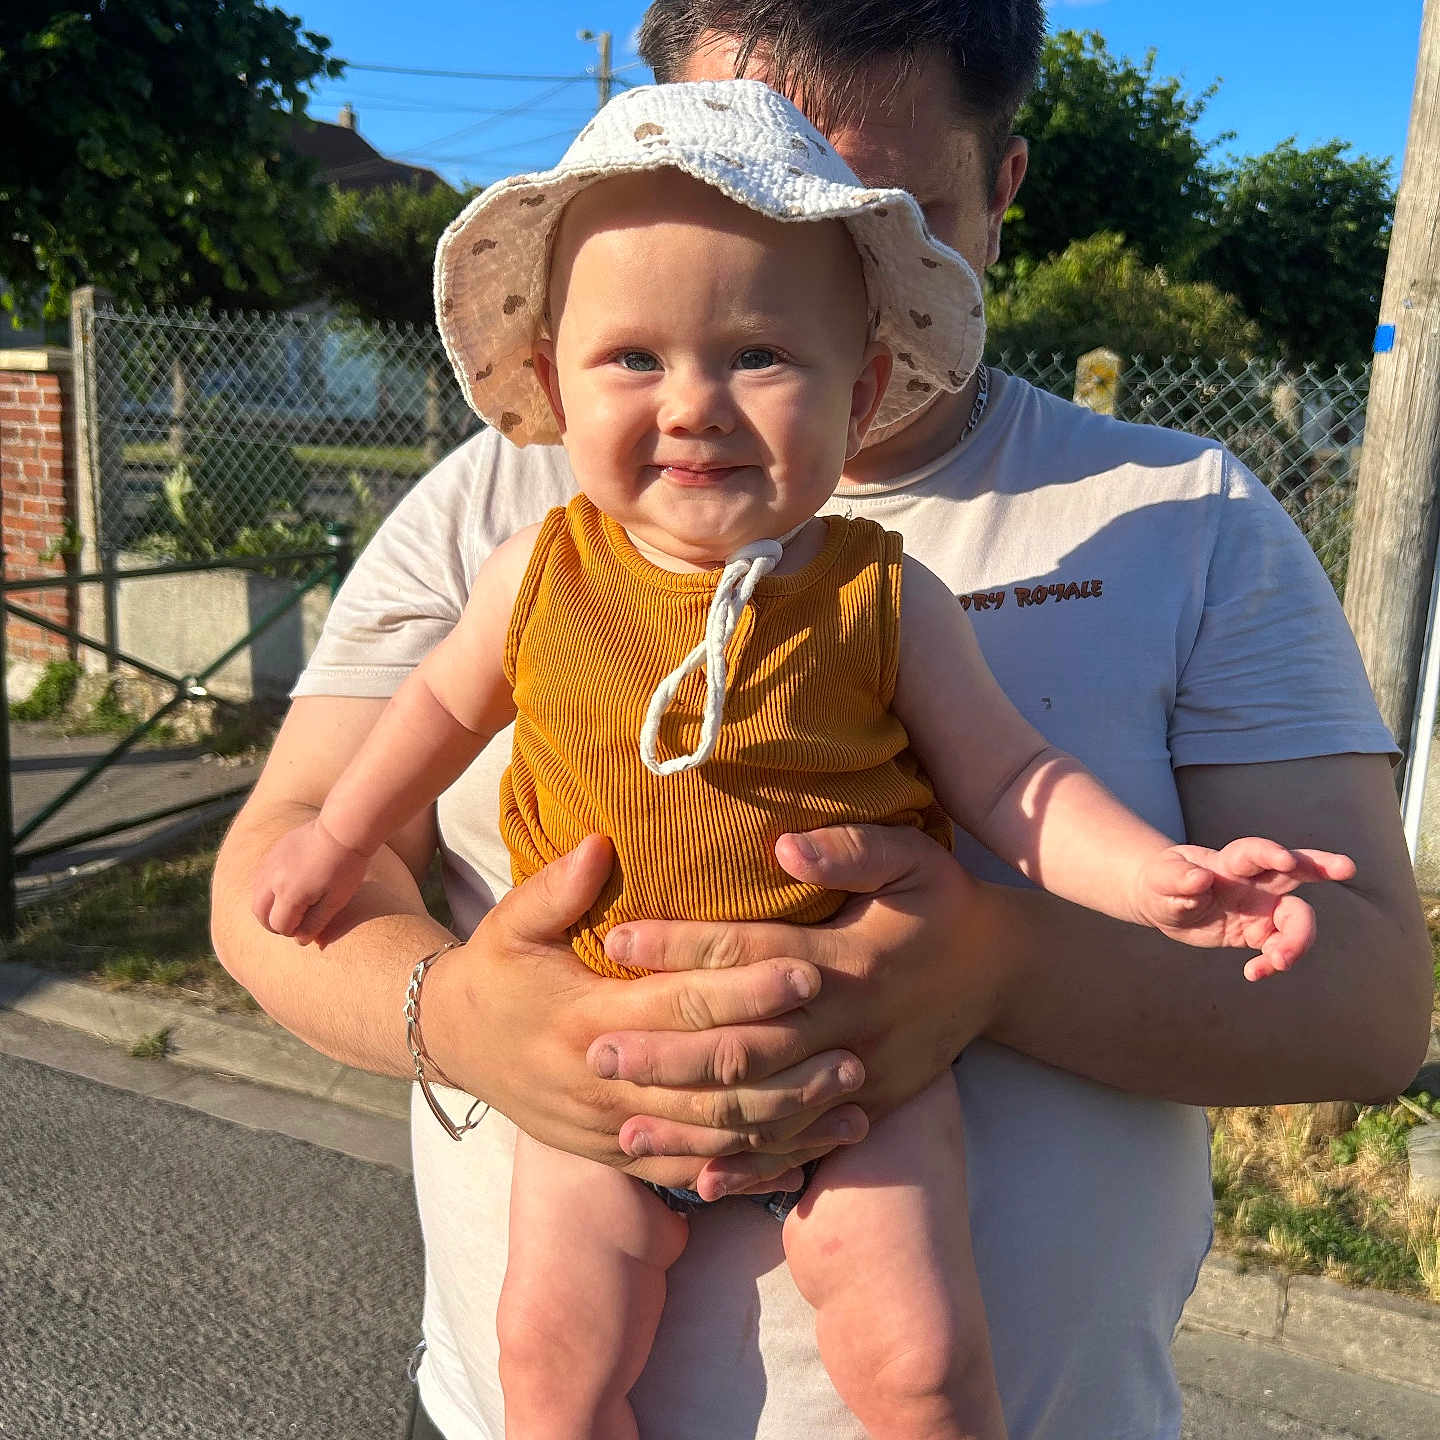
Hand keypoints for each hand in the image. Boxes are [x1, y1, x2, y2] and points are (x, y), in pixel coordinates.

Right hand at [251, 818, 372, 944]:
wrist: (342, 829)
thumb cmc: (345, 867)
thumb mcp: (336, 900)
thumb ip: (316, 923)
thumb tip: (300, 941)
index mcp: (289, 894)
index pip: (279, 926)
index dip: (293, 931)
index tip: (307, 927)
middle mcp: (272, 880)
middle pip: (260, 913)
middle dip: (273, 923)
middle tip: (292, 924)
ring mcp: (269, 864)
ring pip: (256, 895)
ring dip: (268, 906)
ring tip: (288, 907)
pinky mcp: (272, 852)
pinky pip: (260, 877)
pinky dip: (267, 889)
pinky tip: (287, 886)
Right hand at [422, 835, 869, 1192]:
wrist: (451, 1044)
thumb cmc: (494, 973)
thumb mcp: (508, 923)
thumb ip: (556, 888)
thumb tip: (599, 842)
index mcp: (585, 1020)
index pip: (683, 1007)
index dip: (748, 991)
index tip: (808, 971)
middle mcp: (603, 1084)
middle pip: (711, 1082)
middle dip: (787, 1068)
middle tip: (855, 1047)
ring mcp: (611, 1130)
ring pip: (713, 1137)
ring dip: (786, 1122)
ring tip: (852, 1099)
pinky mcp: (618, 1157)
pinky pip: (694, 1171)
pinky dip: (752, 1166)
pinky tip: (808, 1155)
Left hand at [592, 824, 1002, 1199]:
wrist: (1002, 971)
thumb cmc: (942, 903)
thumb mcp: (912, 857)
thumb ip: (851, 848)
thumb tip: (782, 844)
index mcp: (847, 960)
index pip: (747, 956)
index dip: (680, 947)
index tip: (616, 943)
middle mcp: (846, 1026)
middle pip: (743, 1046)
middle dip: (667, 1053)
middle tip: (595, 1053)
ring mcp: (858, 1076)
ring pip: (764, 1111)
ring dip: (693, 1123)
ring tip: (622, 1128)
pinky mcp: (866, 1108)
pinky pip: (802, 1147)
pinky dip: (751, 1167)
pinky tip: (698, 1182)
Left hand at [1134, 837, 1356, 980]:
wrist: (1164, 902)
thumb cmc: (1163, 881)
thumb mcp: (1161, 878)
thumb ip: (1177, 878)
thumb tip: (1199, 879)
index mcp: (1230, 862)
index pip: (1253, 853)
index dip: (1271, 853)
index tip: (1286, 859)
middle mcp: (1254, 881)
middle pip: (1296, 870)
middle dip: (1323, 865)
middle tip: (1347, 867)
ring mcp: (1262, 906)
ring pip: (1296, 918)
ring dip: (1296, 940)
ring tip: (1277, 961)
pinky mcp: (1260, 932)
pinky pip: (1278, 947)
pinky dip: (1272, 963)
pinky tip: (1254, 973)